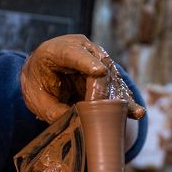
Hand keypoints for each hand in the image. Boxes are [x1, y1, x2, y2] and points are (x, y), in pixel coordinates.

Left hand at [20, 34, 145, 123]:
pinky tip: (135, 112)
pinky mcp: (105, 69)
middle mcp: (80, 48)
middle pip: (98, 66)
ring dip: (119, 97)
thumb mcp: (37, 100)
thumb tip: (79, 123)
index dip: (87, 62)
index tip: (100, 72)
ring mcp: (95, 57)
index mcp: (56, 51)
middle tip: (106, 111)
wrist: (40, 72)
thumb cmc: (37, 83)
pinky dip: (123, 100)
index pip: (73, 53)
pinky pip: (115, 85)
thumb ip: (54, 110)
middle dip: (103, 90)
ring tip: (132, 112)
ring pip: (110, 76)